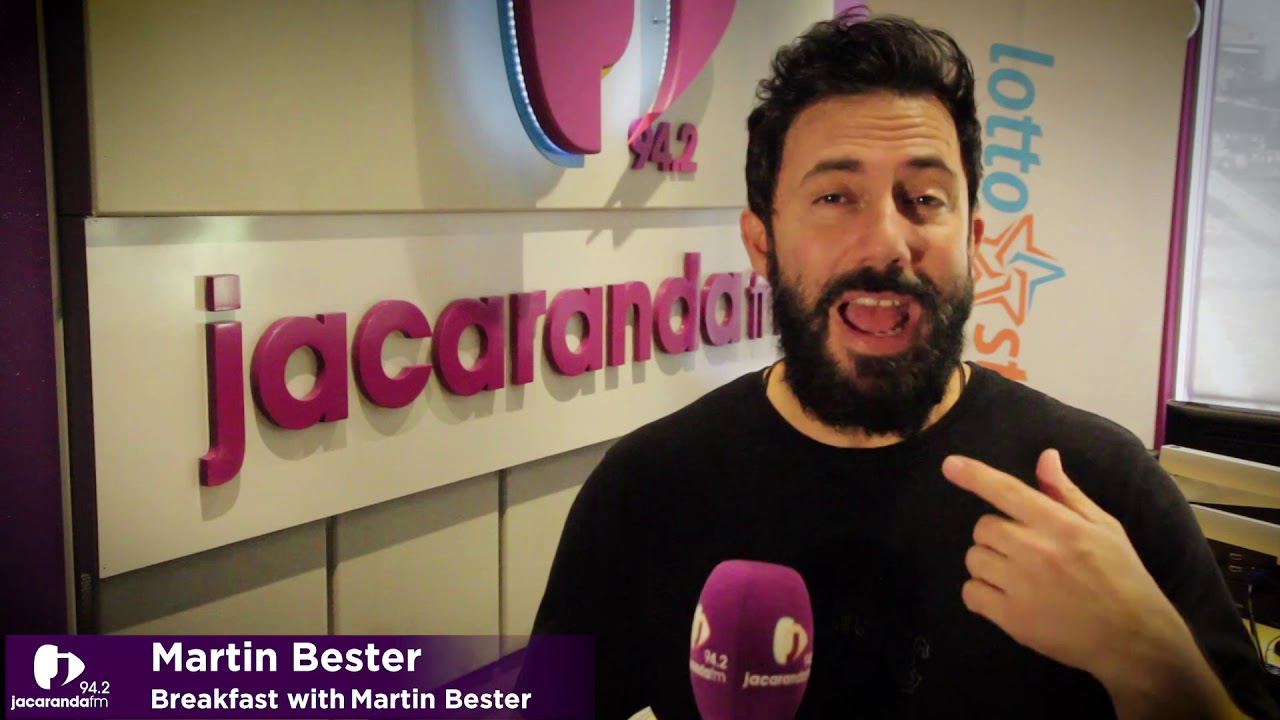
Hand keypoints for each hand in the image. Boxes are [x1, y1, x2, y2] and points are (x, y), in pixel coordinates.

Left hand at [942, 450, 1241, 717]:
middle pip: (983, 527)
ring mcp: (1021, 586)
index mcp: (1060, 525)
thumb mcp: (1104, 528)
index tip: (950, 465)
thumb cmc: (1120, 576)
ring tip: (1018, 576)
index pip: (1008, 491)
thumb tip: (1045, 456)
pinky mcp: (1011, 618)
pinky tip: (1005, 597)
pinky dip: (980, 594)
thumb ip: (1067, 493)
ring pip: (974, 558)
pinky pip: (970, 593)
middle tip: (1024, 550)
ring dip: (988, 563)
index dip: (975, 476)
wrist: (1133, 637)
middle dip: (997, 534)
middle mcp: (1036, 551)